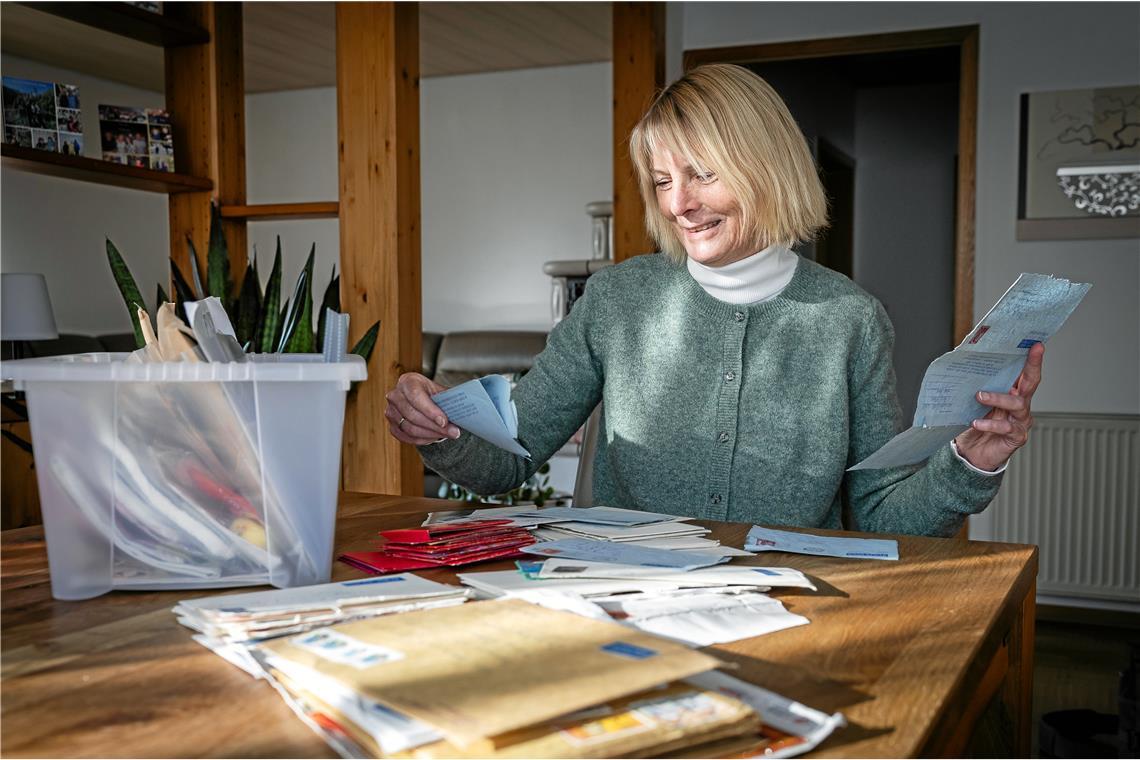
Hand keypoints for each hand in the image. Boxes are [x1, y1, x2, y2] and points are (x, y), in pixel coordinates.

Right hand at [384, 373, 460, 444]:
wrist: (423, 402)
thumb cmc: (433, 395)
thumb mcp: (441, 392)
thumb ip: (448, 400)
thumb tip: (461, 411)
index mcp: (407, 381)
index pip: (415, 396)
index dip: (430, 410)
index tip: (444, 421)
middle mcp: (395, 396)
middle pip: (412, 415)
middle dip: (434, 426)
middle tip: (453, 432)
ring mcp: (391, 412)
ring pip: (410, 428)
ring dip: (431, 434)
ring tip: (447, 435)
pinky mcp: (392, 427)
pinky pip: (407, 437)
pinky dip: (423, 439)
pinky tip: (435, 437)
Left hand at [954, 342, 1043, 471]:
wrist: (970, 452)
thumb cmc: (972, 423)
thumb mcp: (971, 402)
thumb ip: (973, 386)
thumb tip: (962, 363)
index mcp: (1011, 392)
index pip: (1023, 372)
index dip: (1031, 359)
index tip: (1036, 344)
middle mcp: (1020, 404)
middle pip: (1031, 382)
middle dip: (1032, 366)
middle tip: (1031, 352)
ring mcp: (1020, 421)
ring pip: (1017, 404)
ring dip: (998, 398)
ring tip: (979, 396)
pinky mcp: (1016, 437)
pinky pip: (1007, 427)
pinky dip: (991, 424)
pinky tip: (976, 422)